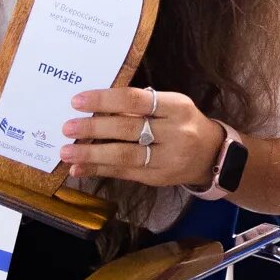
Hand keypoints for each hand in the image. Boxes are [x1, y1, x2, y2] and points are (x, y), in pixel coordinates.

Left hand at [61, 86, 224, 187]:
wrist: (212, 155)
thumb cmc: (183, 124)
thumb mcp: (170, 106)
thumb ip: (140, 105)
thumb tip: (95, 106)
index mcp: (176, 107)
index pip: (136, 100)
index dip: (105, 100)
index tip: (78, 101)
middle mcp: (174, 133)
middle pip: (128, 129)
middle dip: (94, 128)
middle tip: (68, 127)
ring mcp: (167, 159)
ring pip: (125, 155)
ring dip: (92, 154)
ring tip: (67, 152)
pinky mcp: (158, 178)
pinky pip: (125, 173)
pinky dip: (99, 170)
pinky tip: (79, 169)